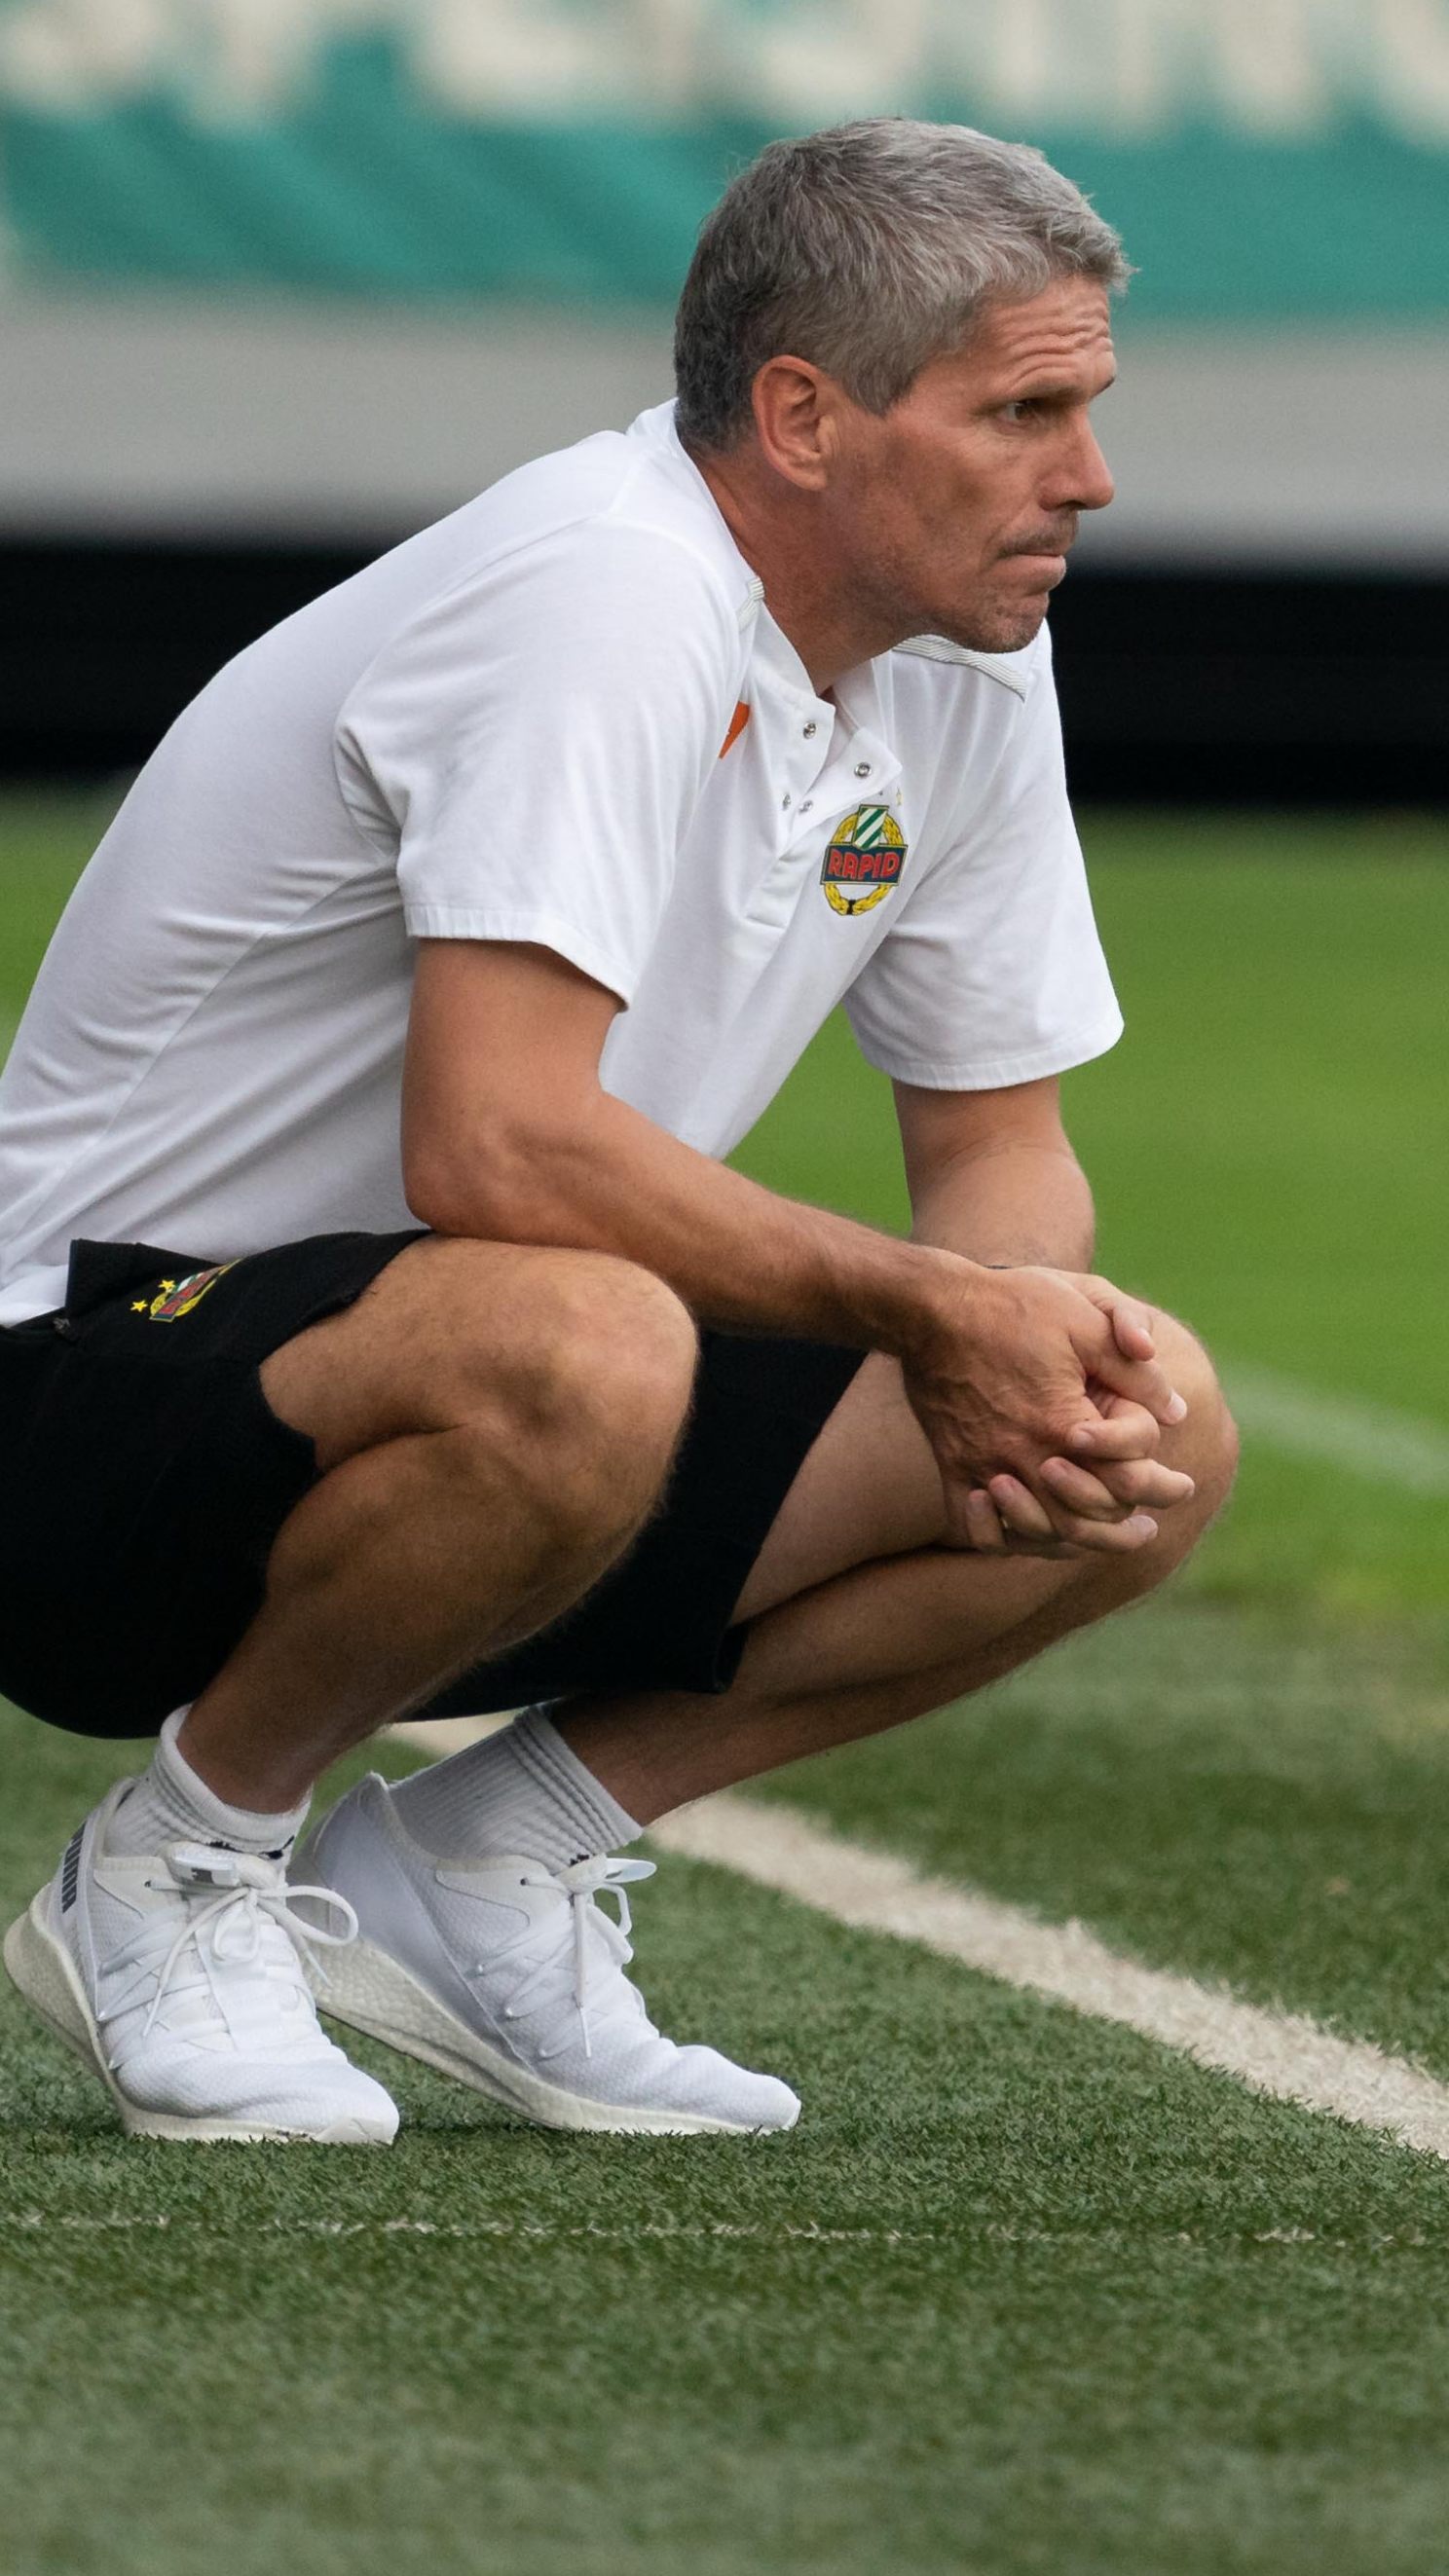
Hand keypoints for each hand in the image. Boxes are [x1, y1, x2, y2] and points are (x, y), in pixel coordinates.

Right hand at [903, 1262, 1190, 1555]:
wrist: (933, 1308)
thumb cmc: (1015, 1307)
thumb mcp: (1087, 1323)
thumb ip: (1136, 1372)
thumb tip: (1176, 1413)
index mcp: (1065, 1424)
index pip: (1127, 1480)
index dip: (1162, 1489)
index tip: (1183, 1488)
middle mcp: (1026, 1456)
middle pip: (1084, 1520)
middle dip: (1123, 1532)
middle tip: (1146, 1532)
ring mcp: (985, 1466)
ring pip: (1036, 1532)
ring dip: (1071, 1544)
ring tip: (1095, 1541)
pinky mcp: (954, 1466)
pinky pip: (977, 1528)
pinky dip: (1005, 1539)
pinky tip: (1027, 1535)